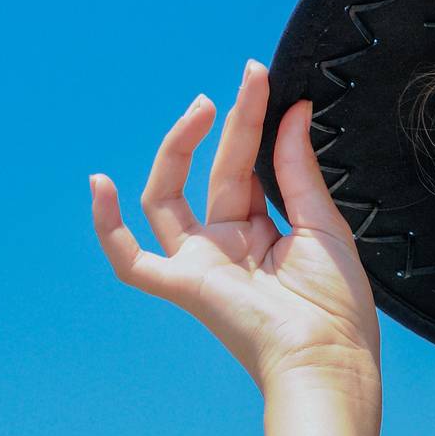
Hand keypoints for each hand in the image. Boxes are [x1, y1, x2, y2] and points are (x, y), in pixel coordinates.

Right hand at [89, 59, 382, 395]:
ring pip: (167, 198)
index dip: (254, 122)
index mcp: (261, 232)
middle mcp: (225, 244)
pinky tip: (98, 183)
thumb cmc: (337, 303)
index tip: (264, 79)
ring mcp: (200, 263)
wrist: (331, 356)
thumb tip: (293, 111)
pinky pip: (130, 259)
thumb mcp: (324, 224)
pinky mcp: (183, 286)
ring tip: (204, 107)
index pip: (247, 166)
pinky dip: (106, 227)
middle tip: (249, 78)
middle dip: (231, 125)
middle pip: (215, 172)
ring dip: (178, 149)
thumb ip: (299, 169)